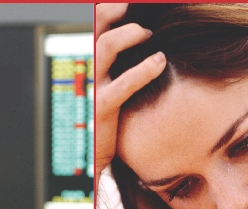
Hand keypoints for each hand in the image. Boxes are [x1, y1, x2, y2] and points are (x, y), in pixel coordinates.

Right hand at [95, 3, 166, 190]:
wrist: (94, 153)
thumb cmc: (110, 114)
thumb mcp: (112, 83)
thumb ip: (121, 62)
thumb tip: (148, 37)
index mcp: (90, 61)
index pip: (94, 25)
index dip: (108, 9)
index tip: (129, 4)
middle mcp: (87, 70)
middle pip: (95, 26)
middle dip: (114, 10)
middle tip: (134, 7)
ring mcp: (93, 87)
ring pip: (105, 46)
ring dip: (130, 34)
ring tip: (149, 34)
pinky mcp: (103, 108)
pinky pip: (123, 84)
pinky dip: (144, 69)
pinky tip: (160, 62)